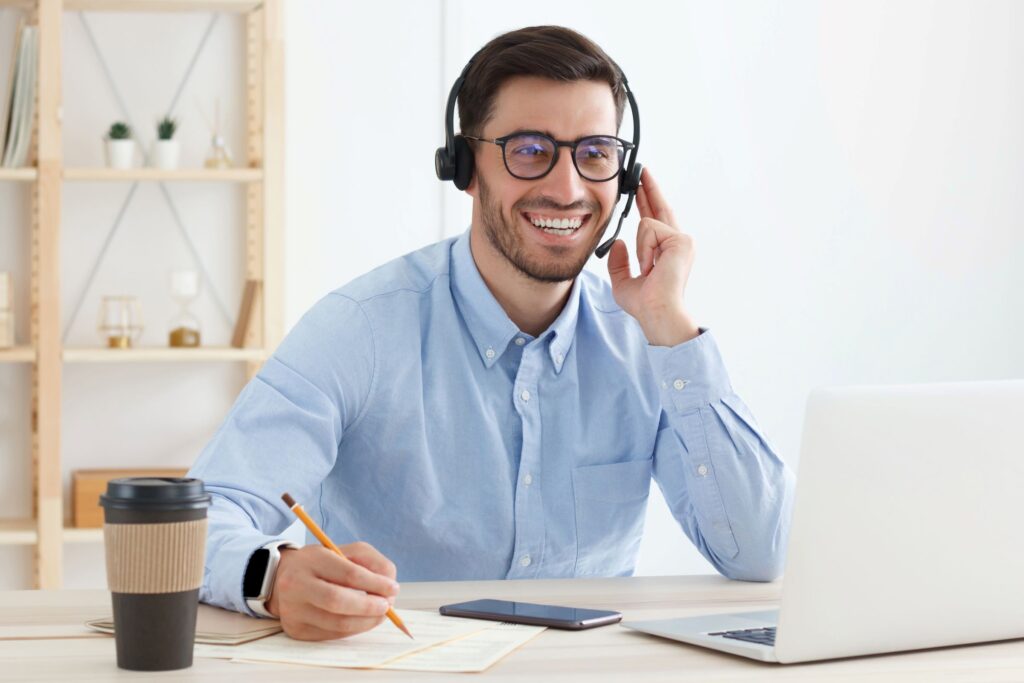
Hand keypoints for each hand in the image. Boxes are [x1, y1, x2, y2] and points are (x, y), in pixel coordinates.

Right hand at [266, 542, 399, 640]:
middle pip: (337, 601)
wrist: (284, 577)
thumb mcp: (346, 551)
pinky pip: (331, 635)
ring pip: (336, 623)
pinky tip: (361, 621)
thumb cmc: (322, 563)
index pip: (348, 574)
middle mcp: (297, 585)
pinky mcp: (296, 629)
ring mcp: (293, 610)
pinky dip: (352, 629)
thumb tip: (389, 584)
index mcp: (312, 560)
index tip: (393, 588)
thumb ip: (371, 562)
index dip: (375, 583)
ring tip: (379, 614)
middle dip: (369, 606)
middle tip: (387, 606)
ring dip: (365, 622)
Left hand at [606, 167, 700, 345]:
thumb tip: (618, 242)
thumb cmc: (645, 304)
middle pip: (660, 208)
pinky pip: (648, 229)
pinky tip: (652, 265)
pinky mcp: (681, 240)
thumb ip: (619, 262)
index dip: (648, 202)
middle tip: (641, 169)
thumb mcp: (622, 282)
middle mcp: (678, 243)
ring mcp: (682, 240)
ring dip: (640, 249)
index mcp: (667, 251)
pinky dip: (644, 249)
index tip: (641, 187)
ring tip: (648, 269)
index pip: (655, 220)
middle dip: (649, 188)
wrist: (657, 312)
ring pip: (646, 222)